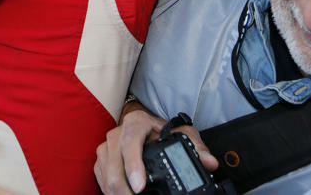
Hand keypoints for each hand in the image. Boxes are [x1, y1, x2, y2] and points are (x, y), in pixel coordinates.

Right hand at [94, 108, 216, 193]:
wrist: (145, 128)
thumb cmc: (162, 132)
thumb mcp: (182, 135)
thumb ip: (196, 147)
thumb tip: (209, 162)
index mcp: (136, 122)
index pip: (130, 142)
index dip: (133, 165)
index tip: (140, 187)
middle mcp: (117, 132)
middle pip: (114, 165)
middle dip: (125, 189)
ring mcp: (106, 146)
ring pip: (106, 175)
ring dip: (118, 193)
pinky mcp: (101, 159)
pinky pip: (101, 179)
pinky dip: (111, 192)